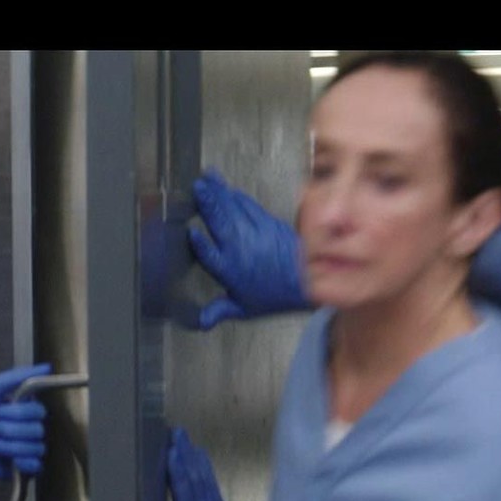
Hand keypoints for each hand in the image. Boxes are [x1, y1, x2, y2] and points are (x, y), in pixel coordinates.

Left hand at [0, 364, 50, 494]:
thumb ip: (17, 376)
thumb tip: (48, 367)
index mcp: (19, 410)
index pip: (39, 411)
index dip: (19, 413)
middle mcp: (23, 429)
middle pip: (39, 429)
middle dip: (13, 430)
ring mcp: (22, 449)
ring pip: (38, 447)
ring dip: (13, 447)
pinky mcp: (19, 469)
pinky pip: (37, 466)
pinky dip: (24, 463)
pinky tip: (11, 461)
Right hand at [185, 168, 309, 331]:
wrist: (311, 281)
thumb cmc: (275, 296)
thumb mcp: (245, 309)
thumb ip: (220, 310)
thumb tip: (202, 321)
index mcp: (231, 271)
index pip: (210, 256)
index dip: (199, 245)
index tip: (190, 233)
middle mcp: (242, 250)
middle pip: (220, 223)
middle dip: (208, 204)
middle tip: (197, 188)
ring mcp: (256, 234)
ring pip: (234, 209)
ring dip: (220, 193)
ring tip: (207, 179)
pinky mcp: (269, 224)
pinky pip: (250, 207)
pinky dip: (238, 197)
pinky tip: (229, 188)